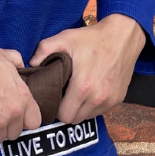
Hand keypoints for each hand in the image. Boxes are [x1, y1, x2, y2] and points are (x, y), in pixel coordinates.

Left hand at [30, 13, 145, 124]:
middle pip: (75, 119)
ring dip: (81, 109)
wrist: (123, 36)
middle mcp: (98, 97)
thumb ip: (44, 50)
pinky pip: (101, 110)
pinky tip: (91, 90)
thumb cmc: (93, 38)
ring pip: (88, 116)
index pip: (63, 115)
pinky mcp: (119, 98)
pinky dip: (94, 105)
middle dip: (67, 110)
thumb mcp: (65, 38)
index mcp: (82, 87)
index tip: (55, 97)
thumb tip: (31, 64)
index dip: (56, 108)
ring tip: (77, 92)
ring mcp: (110, 99)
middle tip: (64, 95)